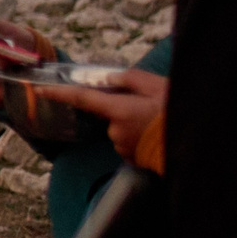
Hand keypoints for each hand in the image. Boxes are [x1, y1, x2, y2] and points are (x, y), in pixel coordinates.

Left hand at [33, 66, 167, 162]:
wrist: (196, 144)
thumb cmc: (177, 113)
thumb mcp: (158, 87)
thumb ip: (130, 79)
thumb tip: (109, 78)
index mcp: (119, 110)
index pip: (82, 99)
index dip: (59, 94)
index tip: (40, 90)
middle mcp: (115, 131)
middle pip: (110, 114)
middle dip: (124, 109)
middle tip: (152, 108)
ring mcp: (122, 147)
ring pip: (120, 129)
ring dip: (134, 124)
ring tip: (157, 123)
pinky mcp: (130, 159)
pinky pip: (129, 142)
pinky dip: (139, 137)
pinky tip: (155, 136)